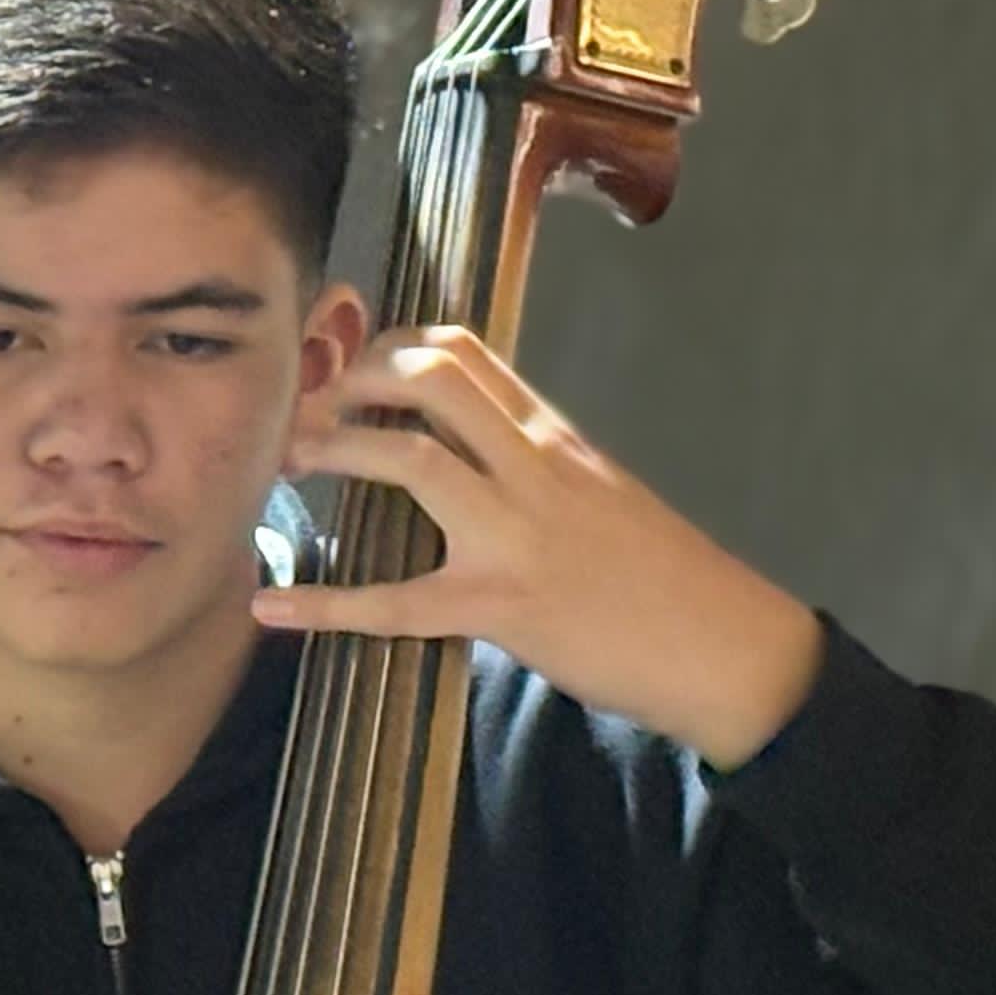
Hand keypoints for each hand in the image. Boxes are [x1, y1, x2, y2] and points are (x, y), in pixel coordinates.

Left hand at [256, 327, 823, 768]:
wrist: (724, 646)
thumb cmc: (664, 576)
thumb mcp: (602, 491)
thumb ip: (534, 461)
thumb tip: (463, 449)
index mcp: (553, 434)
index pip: (461, 349)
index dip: (383, 347)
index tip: (338, 372)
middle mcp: (534, 464)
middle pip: (428, 377)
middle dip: (347, 382)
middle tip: (299, 413)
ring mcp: (518, 532)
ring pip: (411, 459)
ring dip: (333, 452)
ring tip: (284, 468)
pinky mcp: (504, 606)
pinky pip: (396, 601)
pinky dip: (325, 603)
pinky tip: (270, 605)